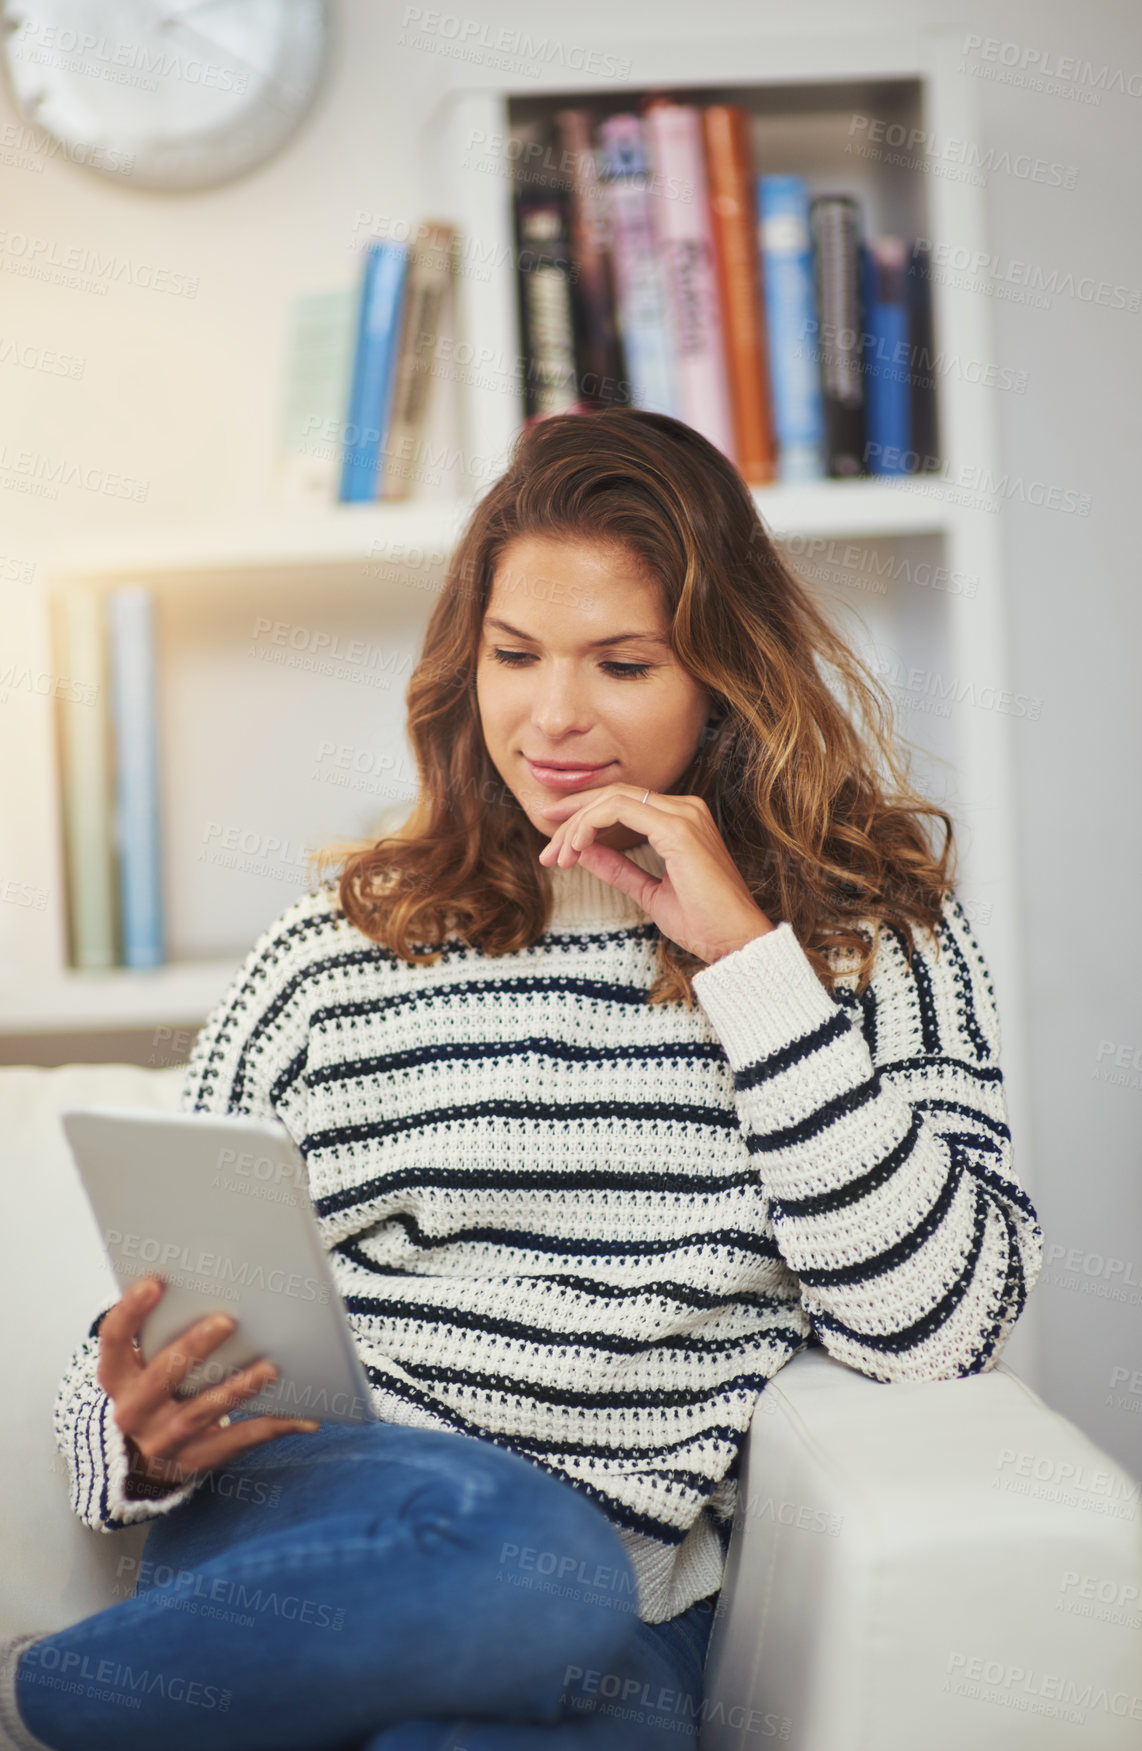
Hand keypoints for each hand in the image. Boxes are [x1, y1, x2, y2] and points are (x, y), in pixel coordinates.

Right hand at [97, 1276, 320, 1498]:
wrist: (147, 1455)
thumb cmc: (158, 1385)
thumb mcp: (146, 1360)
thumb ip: (162, 1327)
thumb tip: (200, 1280)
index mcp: (117, 1376)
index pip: (114, 1340)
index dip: (130, 1311)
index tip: (155, 1282)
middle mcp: (132, 1411)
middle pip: (160, 1378)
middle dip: (193, 1347)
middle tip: (227, 1320)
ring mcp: (161, 1440)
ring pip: (200, 1413)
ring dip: (237, 1389)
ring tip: (271, 1367)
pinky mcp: (193, 1461)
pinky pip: (235, 1443)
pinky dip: (271, 1427)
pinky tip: (303, 1416)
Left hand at [537, 782, 773, 964]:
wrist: (733, 941)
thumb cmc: (702, 922)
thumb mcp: (648, 891)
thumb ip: (618, 868)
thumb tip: (584, 852)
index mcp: (681, 820)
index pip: (622, 803)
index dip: (584, 815)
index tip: (556, 841)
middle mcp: (685, 809)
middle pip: (613, 795)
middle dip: (573, 817)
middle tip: (546, 849)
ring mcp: (683, 815)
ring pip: (612, 799)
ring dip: (577, 825)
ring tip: (557, 857)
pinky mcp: (676, 829)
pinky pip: (619, 810)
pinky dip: (590, 825)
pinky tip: (576, 848)